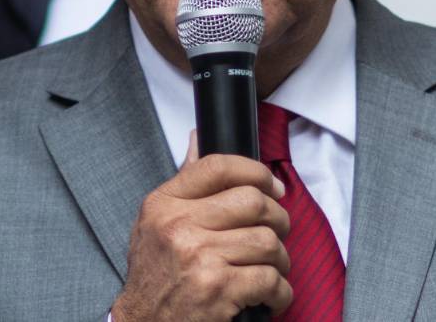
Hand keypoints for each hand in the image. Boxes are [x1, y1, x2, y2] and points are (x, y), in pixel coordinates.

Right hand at [112, 133, 291, 321]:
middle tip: (277, 234)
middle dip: (278, 220)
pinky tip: (269, 298)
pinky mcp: (218, 289)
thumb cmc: (155, 278)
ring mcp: (198, 257)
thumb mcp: (156, 225)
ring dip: (280, 260)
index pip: (218, 166)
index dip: (256, 172)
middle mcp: (178, 227)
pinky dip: (280, 293)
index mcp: (163, 205)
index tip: (273, 187)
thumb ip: (184, 185)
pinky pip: (270, 279)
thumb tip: (197, 138)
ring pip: (268, 242)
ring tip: (270, 270)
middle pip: (253, 201)